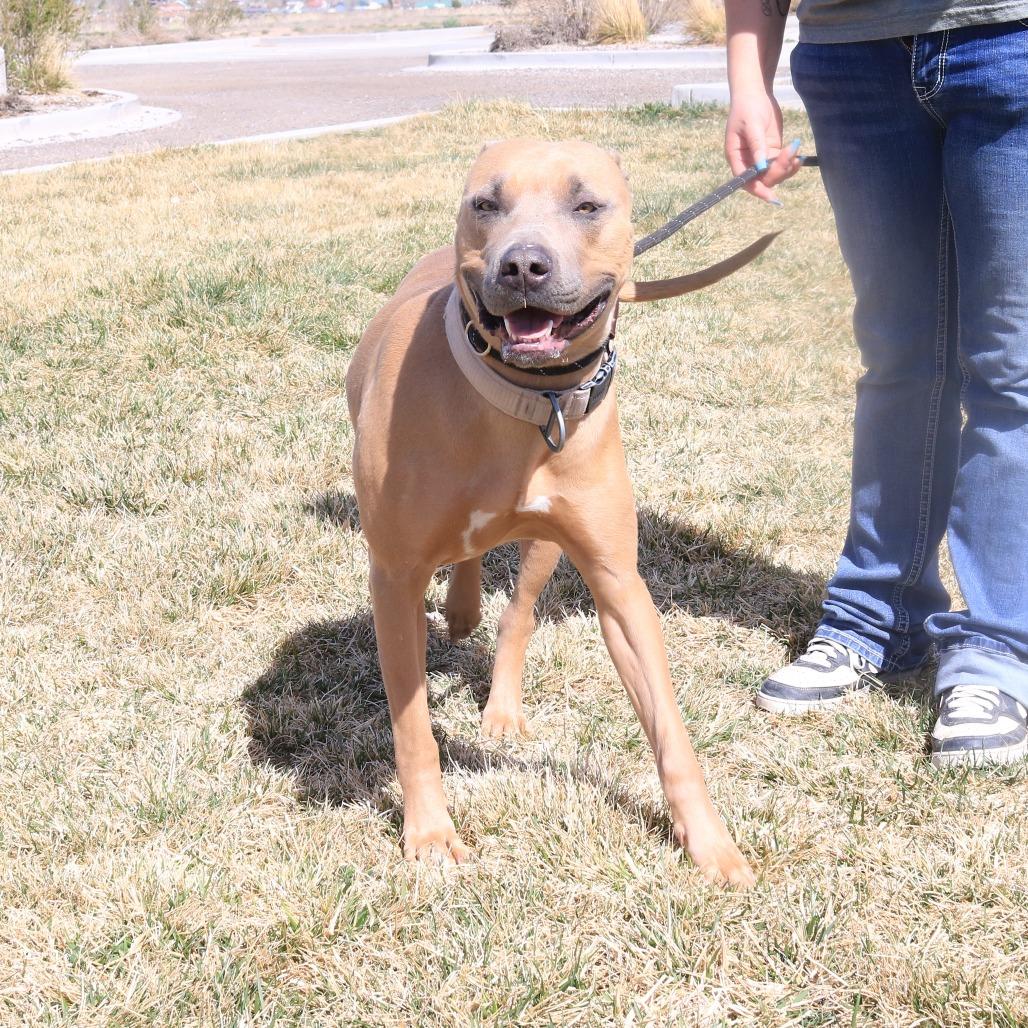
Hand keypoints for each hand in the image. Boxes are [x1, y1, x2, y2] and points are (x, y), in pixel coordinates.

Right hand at [725, 88, 801, 202]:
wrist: (755, 93)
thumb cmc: (748, 107)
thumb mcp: (751, 125)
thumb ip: (757, 146)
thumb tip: (762, 166)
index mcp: (736, 157)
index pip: (745, 181)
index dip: (757, 190)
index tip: (772, 197)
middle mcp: (747, 162)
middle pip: (762, 180)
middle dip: (778, 171)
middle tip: (791, 155)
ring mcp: (760, 158)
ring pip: (774, 175)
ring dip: (786, 168)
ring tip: (795, 152)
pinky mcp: (771, 152)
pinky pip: (781, 166)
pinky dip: (791, 164)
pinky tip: (798, 156)